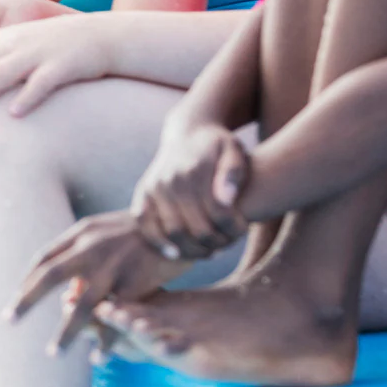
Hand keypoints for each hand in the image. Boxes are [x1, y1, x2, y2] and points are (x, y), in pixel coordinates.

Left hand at [0, 12, 109, 117]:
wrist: (104, 37)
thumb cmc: (61, 49)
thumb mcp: (27, 48)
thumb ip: (3, 61)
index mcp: (8, 37)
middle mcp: (19, 42)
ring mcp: (40, 52)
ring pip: (2, 73)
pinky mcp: (63, 64)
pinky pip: (41, 82)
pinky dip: (26, 97)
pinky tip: (14, 115)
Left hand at [9, 210, 190, 352]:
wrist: (177, 221)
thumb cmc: (138, 228)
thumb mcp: (102, 228)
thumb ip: (80, 249)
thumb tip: (64, 280)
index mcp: (81, 234)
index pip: (43, 259)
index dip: (27, 282)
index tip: (16, 302)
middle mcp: (91, 249)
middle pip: (50, 276)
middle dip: (26, 300)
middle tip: (8, 320)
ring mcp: (113, 267)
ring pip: (82, 305)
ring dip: (66, 331)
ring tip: (54, 353)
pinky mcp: (136, 284)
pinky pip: (116, 318)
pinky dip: (106, 339)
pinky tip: (98, 357)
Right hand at [130, 124, 248, 260]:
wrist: (188, 133)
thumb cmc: (216, 146)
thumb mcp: (233, 149)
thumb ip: (233, 172)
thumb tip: (226, 200)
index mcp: (195, 170)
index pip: (218, 214)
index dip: (234, 229)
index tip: (243, 230)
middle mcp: (171, 179)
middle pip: (196, 228)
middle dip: (215, 243)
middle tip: (226, 245)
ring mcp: (154, 186)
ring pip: (171, 231)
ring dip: (192, 249)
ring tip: (208, 251)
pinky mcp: (143, 192)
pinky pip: (144, 224)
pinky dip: (157, 242)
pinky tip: (174, 253)